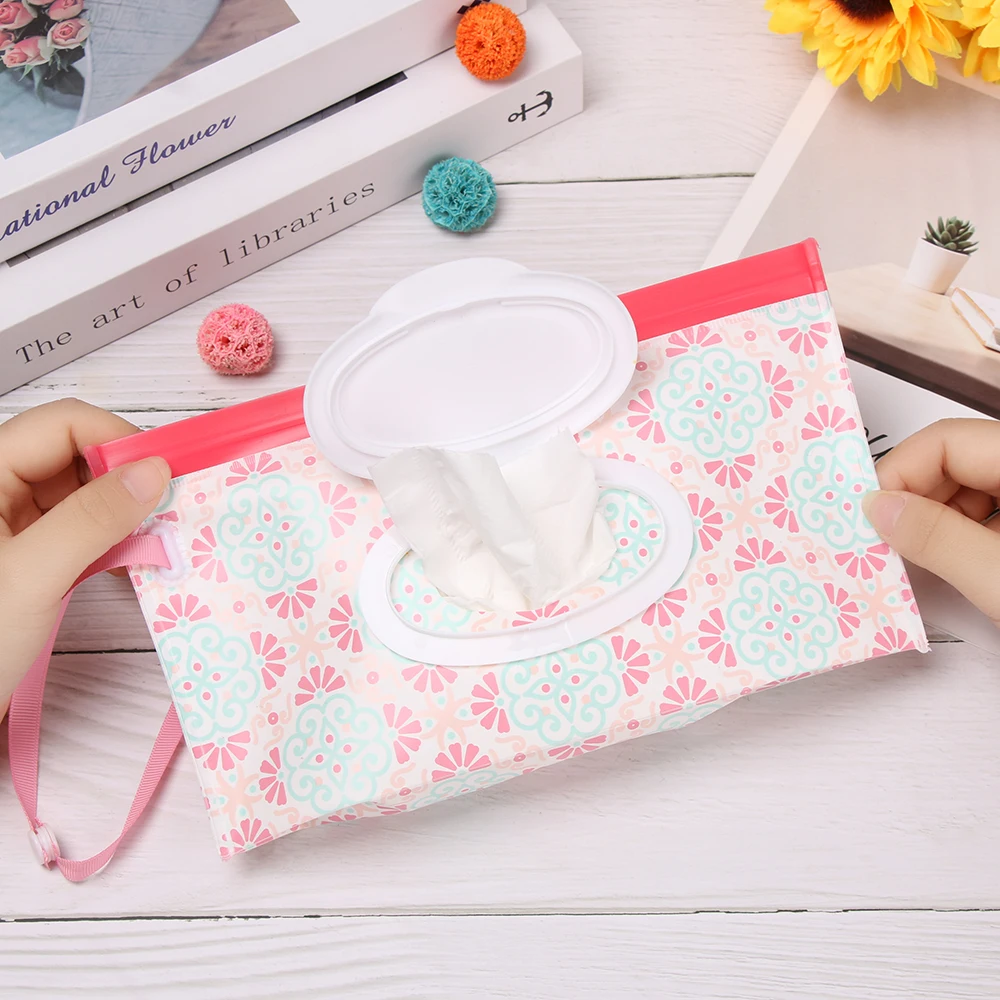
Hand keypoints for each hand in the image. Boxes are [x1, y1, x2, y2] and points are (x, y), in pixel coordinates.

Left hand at [0, 399, 168, 717]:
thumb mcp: (32, 577)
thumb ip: (92, 518)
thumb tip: (155, 471)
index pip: (62, 425)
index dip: (116, 440)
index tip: (165, 476)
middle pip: (75, 452)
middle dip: (127, 475)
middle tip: (170, 509)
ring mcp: (10, 521)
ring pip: (82, 489)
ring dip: (124, 508)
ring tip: (158, 537)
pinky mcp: (26, 552)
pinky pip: (78, 525)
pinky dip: (112, 536)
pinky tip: (134, 558)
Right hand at [863, 418, 999, 625]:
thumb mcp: (999, 578)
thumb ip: (939, 539)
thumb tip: (878, 508)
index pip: (947, 441)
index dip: (900, 472)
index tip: (869, 515)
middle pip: (956, 462)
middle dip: (914, 499)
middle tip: (884, 541)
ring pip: (971, 489)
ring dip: (936, 521)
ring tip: (917, 559)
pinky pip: (990, 513)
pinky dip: (962, 535)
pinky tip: (952, 564)